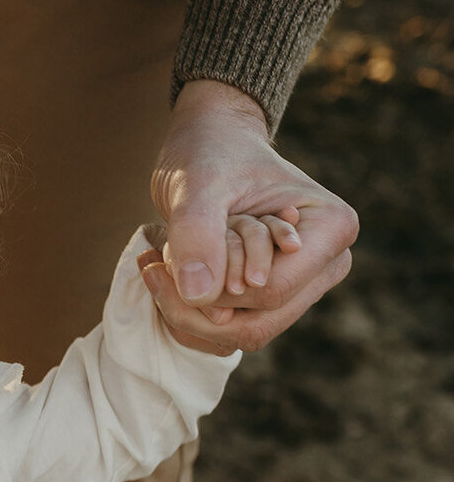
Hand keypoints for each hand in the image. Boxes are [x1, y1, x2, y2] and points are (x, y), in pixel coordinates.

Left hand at [146, 80, 356, 353]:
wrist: (210, 146)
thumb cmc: (212, 153)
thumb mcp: (198, 183)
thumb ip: (199, 233)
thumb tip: (200, 295)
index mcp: (331, 230)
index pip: (271, 291)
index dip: (212, 290)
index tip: (158, 256)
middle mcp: (326, 266)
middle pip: (257, 324)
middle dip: (193, 308)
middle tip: (149, 264)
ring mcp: (301, 286)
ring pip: (240, 334)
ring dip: (186, 311)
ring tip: (155, 262)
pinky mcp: (270, 299)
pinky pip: (227, 332)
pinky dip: (187, 314)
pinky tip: (162, 275)